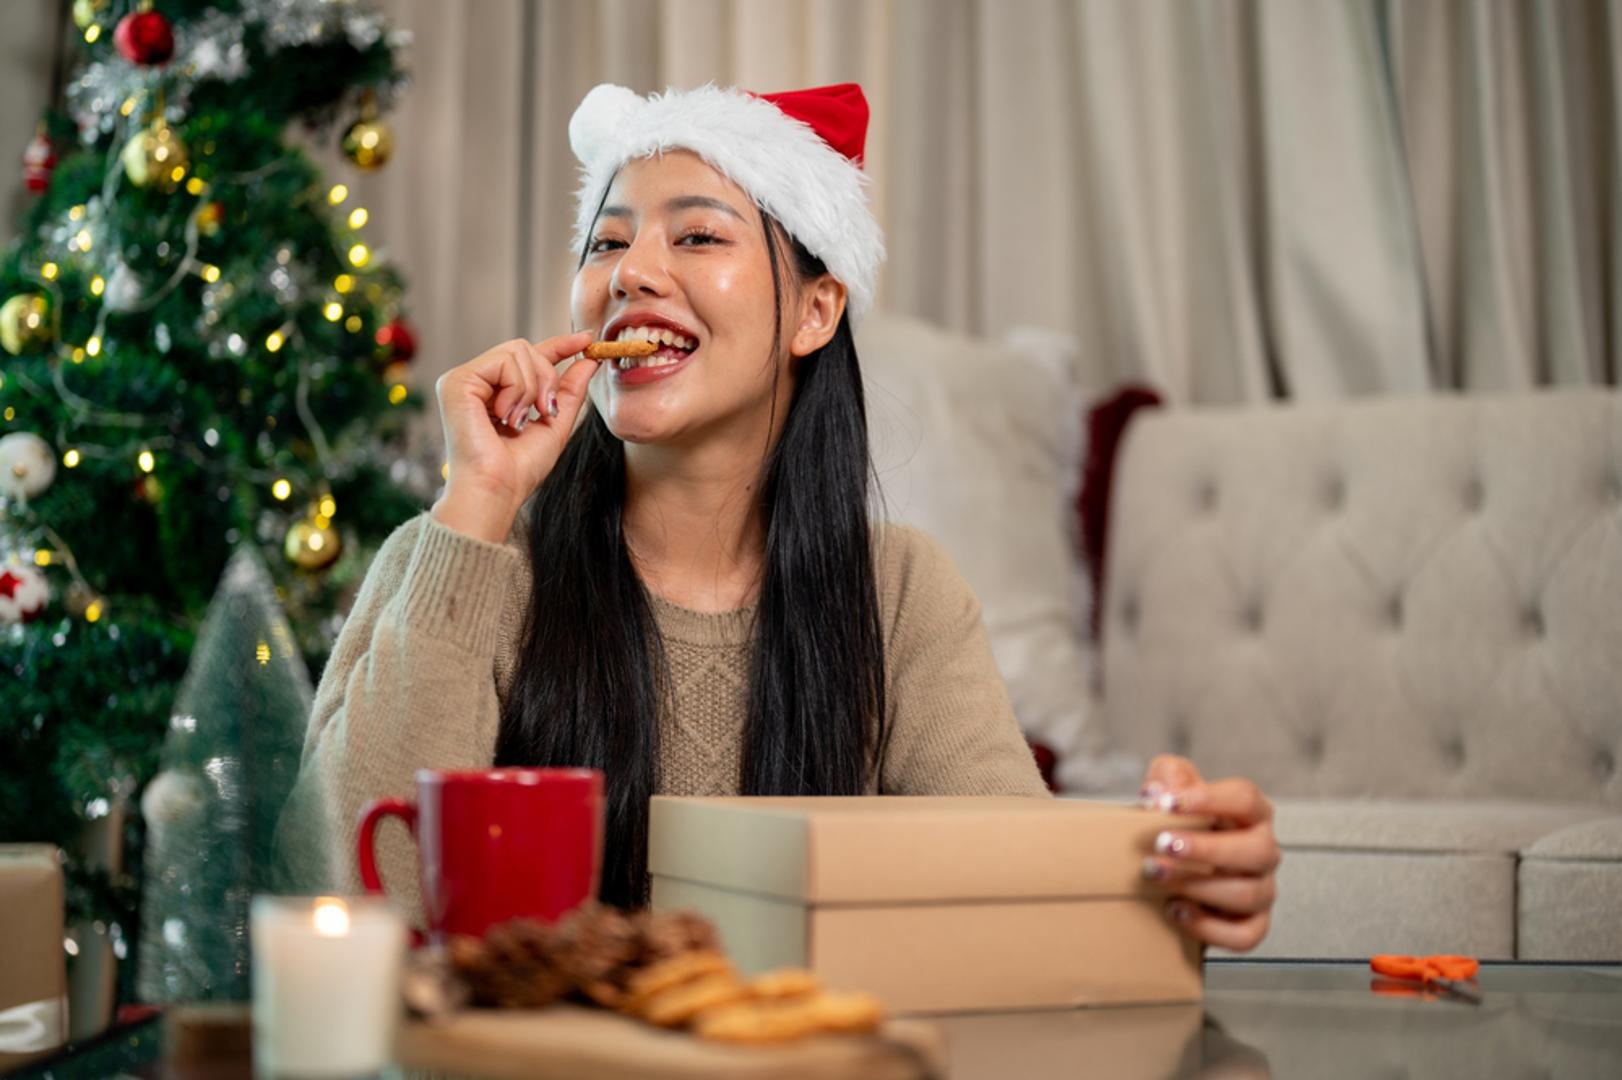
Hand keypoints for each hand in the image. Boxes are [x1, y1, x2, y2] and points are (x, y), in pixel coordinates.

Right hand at [430, 331, 597, 542]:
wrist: (497, 491)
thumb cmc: (520, 469)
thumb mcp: (555, 423)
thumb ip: (569, 390)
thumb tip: (589, 358)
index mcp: (494, 391)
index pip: (528, 356)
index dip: (558, 345)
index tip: (587, 339)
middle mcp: (476, 381)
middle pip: (526, 348)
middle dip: (547, 377)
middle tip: (544, 411)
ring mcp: (463, 379)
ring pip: (518, 351)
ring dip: (533, 389)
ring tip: (518, 420)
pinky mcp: (457, 381)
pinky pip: (505, 362)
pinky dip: (517, 390)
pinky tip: (506, 417)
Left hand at [1140, 755, 1279, 952]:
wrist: (1177, 867)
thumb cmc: (1180, 824)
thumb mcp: (1172, 791)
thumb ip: (1168, 777)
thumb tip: (1158, 792)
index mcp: (1251, 813)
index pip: (1245, 798)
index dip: (1207, 798)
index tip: (1165, 804)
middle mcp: (1264, 850)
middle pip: (1256, 850)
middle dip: (1206, 848)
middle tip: (1161, 845)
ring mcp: (1263, 888)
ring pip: (1248, 893)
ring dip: (1198, 886)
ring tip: (1156, 875)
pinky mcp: (1254, 924)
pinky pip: (1245, 935)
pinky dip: (1209, 927)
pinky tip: (1175, 910)